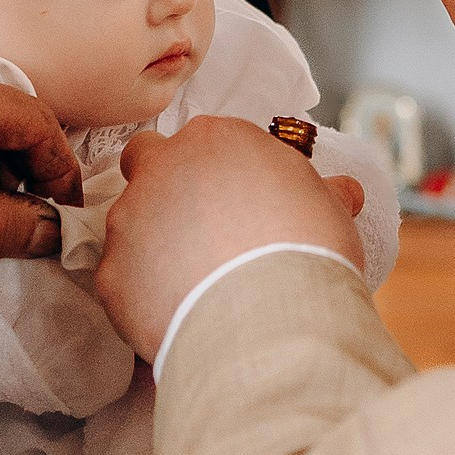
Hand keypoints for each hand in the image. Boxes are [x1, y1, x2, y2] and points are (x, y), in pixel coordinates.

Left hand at [97, 117, 364, 360]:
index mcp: (215, 139)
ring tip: (194, 282)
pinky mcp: (111, 274)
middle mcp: (162, 168)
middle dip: (163, 186)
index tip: (233, 198)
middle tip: (199, 227)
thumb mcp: (327, 207)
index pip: (203, 140)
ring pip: (130, 223)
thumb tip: (344, 191)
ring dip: (153, 244)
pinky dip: (144, 294)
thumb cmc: (307, 249)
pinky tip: (178, 314)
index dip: (216, 170)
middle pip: (145, 161)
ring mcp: (129, 219)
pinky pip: (123, 280)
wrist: (271, 316)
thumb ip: (322, 192)